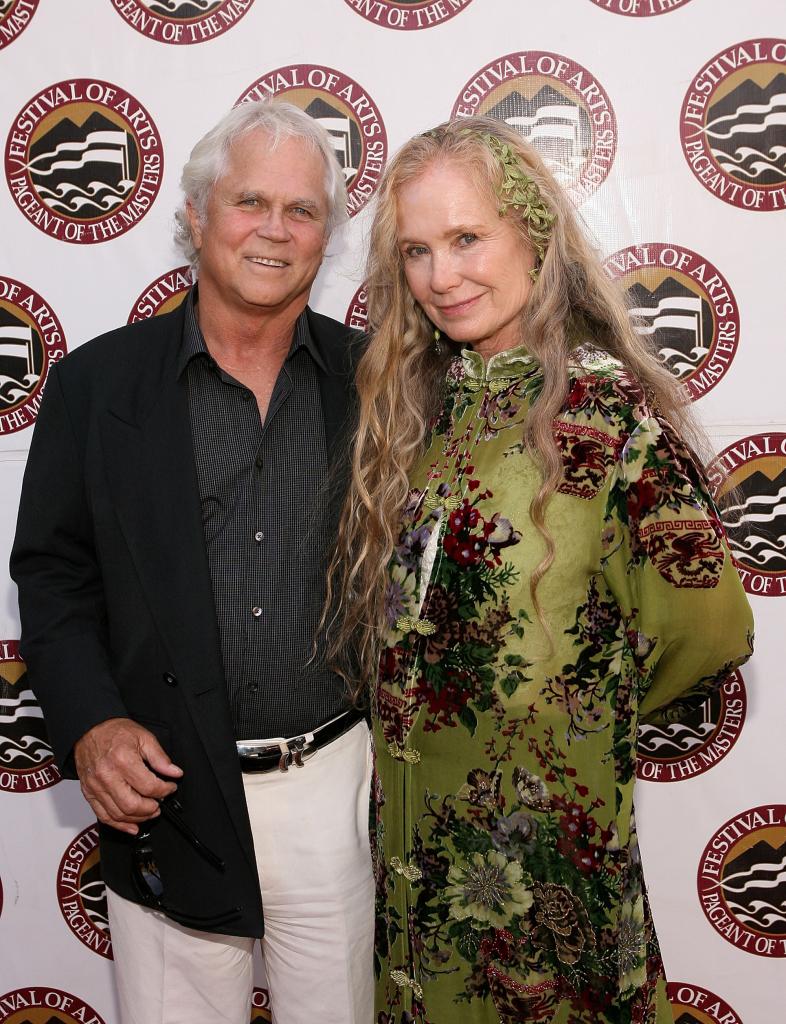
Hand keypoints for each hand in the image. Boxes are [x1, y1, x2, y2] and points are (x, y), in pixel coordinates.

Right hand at [74, 717, 183, 834]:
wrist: (88, 730)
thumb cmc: (115, 732)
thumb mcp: (143, 737)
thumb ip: (160, 757)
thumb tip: (174, 773)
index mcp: (123, 760)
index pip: (148, 786)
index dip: (164, 790)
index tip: (170, 788)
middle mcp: (107, 776)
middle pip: (132, 805)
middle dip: (151, 809)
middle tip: (160, 804)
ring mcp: (96, 787)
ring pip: (118, 814)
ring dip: (138, 818)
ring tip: (149, 812)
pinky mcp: (89, 793)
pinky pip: (103, 816)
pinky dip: (119, 825)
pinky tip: (132, 826)